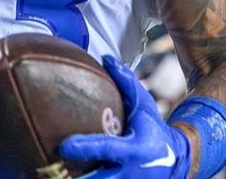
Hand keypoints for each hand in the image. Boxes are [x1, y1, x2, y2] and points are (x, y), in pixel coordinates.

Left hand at [59, 56, 191, 178]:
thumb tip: (106, 58)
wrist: (178, 161)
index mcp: (134, 149)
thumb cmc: (154, 129)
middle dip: (73, 178)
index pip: (106, 149)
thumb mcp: (146, 106)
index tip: (63, 146)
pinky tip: (58, 177)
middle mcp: (129, 174)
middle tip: (47, 171)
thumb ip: (126, 83)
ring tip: (47, 175)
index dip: (85, 148)